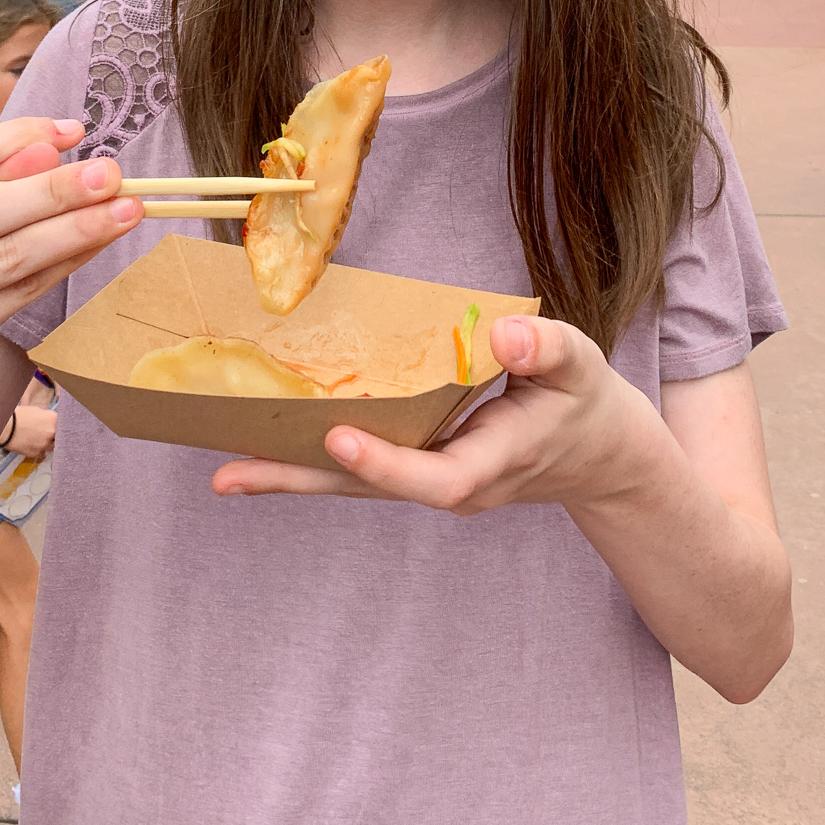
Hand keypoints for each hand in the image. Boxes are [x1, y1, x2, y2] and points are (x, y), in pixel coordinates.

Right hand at [0, 119, 142, 436]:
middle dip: (55, 188)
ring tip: (124, 209)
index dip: (13, 140)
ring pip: (8, 256)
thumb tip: (50, 145)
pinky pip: (18, 293)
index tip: (70, 131)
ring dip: (75, 228)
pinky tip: (96, 246)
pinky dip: (63, 265)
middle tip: (111, 173)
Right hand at [8, 404, 56, 457]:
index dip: (59, 425)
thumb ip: (46, 416)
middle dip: (54, 435)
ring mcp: (45, 444)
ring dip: (47, 443)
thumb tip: (49, 420)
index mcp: (53, 419)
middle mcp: (52, 432)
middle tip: (46, 433)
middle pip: (59, 436)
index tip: (57, 426)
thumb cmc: (18, 416)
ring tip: (38, 439)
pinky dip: (38, 449)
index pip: (64, 423)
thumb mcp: (35, 410)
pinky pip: (41, 453)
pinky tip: (31, 445)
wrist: (6, 428)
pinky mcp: (36, 453)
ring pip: (51, 446)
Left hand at [212, 314, 650, 512]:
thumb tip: (507, 335)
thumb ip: (546, 350)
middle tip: (230, 476)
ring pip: (355, 483)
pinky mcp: (420, 465)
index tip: (338, 437)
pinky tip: (264, 451)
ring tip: (226, 474)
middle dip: (301, 481)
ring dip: (292, 475)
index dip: (385, 463)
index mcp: (490, 465)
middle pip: (368, 489)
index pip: (434, 477)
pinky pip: (361, 467)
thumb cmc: (584, 403)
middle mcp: (451, 485)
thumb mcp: (580, 366)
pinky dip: (313, 461)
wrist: (598, 457)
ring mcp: (431, 479)